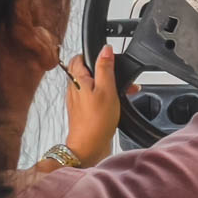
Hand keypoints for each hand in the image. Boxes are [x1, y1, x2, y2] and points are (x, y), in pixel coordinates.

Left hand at [61, 46, 134, 164]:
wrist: (88, 148)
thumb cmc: (96, 122)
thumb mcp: (106, 89)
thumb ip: (105, 67)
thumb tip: (106, 49)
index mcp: (77, 79)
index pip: (80, 57)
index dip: (95, 55)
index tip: (109, 60)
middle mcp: (75, 88)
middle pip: (88, 70)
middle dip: (106, 70)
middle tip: (118, 76)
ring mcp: (78, 100)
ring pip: (93, 83)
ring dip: (108, 84)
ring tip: (123, 90)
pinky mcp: (84, 111)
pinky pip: (94, 96)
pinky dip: (106, 96)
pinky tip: (116, 103)